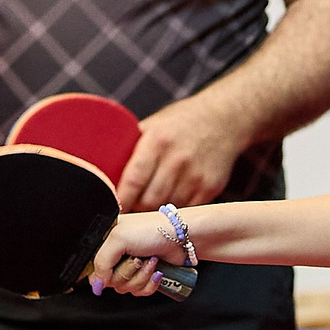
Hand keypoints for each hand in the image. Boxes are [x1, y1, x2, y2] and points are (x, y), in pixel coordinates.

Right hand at [83, 211, 185, 297]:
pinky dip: (150, 283)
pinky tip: (157, 270)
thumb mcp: (119, 239)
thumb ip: (101, 262)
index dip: (100, 274)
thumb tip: (95, 286)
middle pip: (109, 281)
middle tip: (138, 259)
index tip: (110, 271)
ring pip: (125, 289)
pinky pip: (139, 292)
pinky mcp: (145, 276)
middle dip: (127, 273)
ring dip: (141, 277)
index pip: (91, 267)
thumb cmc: (152, 230)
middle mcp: (116, 255)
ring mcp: (131, 267)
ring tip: (150, 260)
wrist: (183, 237)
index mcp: (105, 242)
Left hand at [118, 97, 242, 210]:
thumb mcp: (154, 125)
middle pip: (148, 200)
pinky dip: (176, 210)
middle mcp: (177, 159)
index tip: (112, 210)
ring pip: (166, 208)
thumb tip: (104, 171)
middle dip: (136, 208)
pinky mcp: (210, 187)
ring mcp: (196, 175)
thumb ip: (132, 147)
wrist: (224, 119)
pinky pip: (186, 210)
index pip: (133, 180)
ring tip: (150, 204)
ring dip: (155, 211)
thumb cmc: (182, 122)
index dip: (121, 200)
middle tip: (129, 208)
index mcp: (157, 141)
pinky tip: (172, 201)